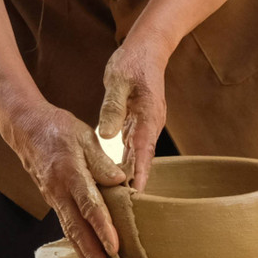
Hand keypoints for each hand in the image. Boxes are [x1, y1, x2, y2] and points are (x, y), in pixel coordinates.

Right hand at [0, 101, 125, 257]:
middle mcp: (59, 191)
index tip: (115, 247)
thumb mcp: (83, 136)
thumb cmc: (58, 128)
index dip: (102, 227)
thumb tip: (120, 182)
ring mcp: (54, 199)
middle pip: (77, 228)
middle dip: (92, 256)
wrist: (25, 128)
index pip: (89, 204)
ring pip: (71, 233)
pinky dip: (78, 247)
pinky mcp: (54, 202)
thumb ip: (101, 161)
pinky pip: (67, 228)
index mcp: (70, 172)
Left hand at [96, 34, 169, 189]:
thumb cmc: (132, 62)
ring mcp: (146, 125)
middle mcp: (151, 125)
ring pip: (138, 156)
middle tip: (126, 208)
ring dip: (131, 177)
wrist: (147, 49)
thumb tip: (106, 134)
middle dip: (136, 184)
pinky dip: (127, 164)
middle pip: (144, 160)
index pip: (144, 151)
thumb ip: (112, 107)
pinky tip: (116, 178)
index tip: (136, 195)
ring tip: (120, 202)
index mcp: (149, 116)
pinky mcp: (139, 124)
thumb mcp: (118, 81)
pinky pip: (133, 148)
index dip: (140, 174)